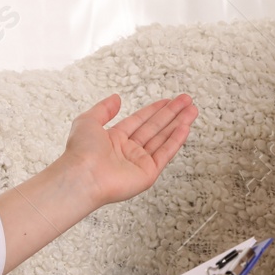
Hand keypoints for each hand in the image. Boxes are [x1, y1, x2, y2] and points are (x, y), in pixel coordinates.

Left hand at [64, 93, 197, 206]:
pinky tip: (186, 127)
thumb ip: (104, 108)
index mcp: (114, 139)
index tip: (169, 100)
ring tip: (193, 110)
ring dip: (179, 124)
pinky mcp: (148, 173)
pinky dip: (176, 140)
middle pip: (155, 128)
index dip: (154, 109)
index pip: (140, 121)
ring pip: (163, 139)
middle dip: (172, 114)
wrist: (83, 176)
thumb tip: (116, 97)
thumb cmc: (80, 151)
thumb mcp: (88, 121)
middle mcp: (128, 151)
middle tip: (187, 100)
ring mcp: (139, 162)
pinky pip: (165, 154)